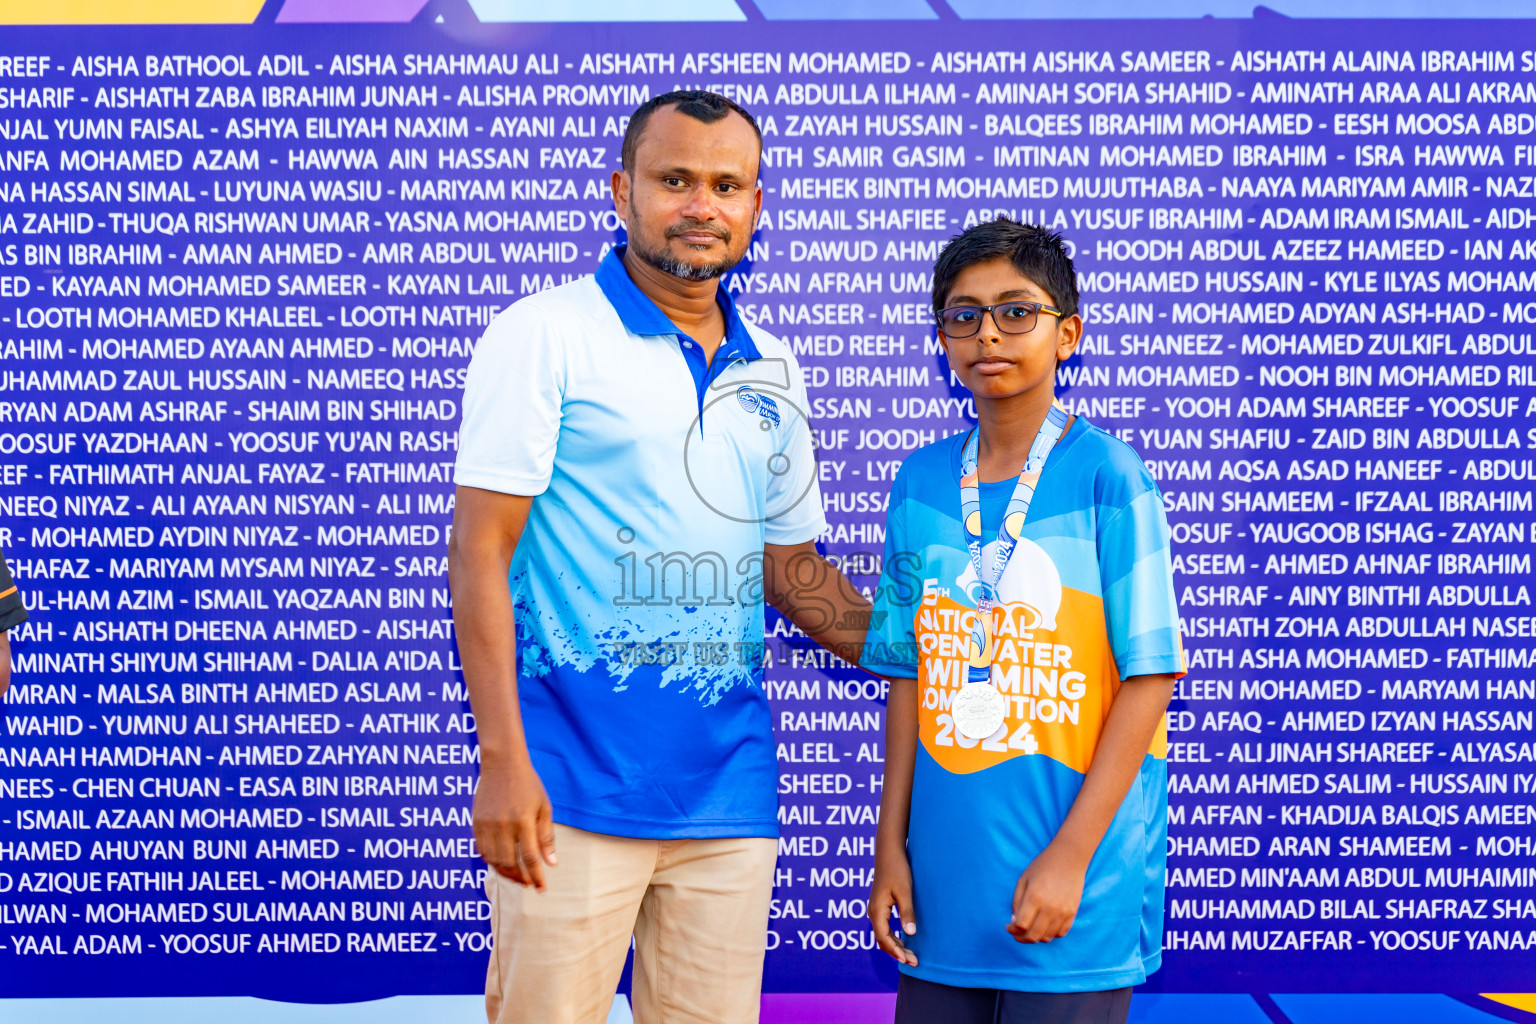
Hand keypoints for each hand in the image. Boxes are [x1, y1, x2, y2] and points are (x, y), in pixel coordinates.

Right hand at [473, 760, 556, 889]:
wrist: (502, 764)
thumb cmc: (528, 785)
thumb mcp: (543, 807)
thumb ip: (546, 837)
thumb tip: (551, 863)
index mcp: (523, 821)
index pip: (530, 858)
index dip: (536, 876)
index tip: (541, 889)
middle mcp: (503, 825)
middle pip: (509, 863)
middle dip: (519, 878)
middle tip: (528, 884)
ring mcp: (487, 824)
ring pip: (493, 860)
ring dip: (505, 873)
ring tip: (516, 876)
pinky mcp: (476, 823)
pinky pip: (482, 850)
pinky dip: (491, 861)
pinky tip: (501, 862)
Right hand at [868, 844, 918, 965]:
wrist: (889, 853)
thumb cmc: (897, 870)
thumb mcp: (905, 892)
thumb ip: (906, 913)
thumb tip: (909, 934)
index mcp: (877, 910)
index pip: (884, 938)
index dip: (895, 951)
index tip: (908, 960)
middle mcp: (873, 912)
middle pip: (883, 940)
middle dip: (897, 952)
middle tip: (914, 962)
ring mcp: (875, 910)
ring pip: (883, 935)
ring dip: (896, 947)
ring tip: (911, 956)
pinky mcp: (880, 907)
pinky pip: (884, 928)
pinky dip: (893, 938)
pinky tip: (904, 942)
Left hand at [1007, 842, 1085, 942]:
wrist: (1069, 858)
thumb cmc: (1042, 866)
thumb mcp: (1023, 880)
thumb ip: (1017, 902)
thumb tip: (1015, 922)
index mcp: (1034, 898)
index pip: (1021, 925)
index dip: (1012, 929)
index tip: (1008, 927)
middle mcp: (1049, 908)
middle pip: (1033, 936)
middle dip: (1021, 938)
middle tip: (1016, 933)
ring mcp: (1063, 912)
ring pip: (1047, 937)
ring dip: (1035, 937)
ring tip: (1029, 930)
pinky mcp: (1072, 913)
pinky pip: (1060, 933)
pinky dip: (1050, 934)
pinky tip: (1044, 926)